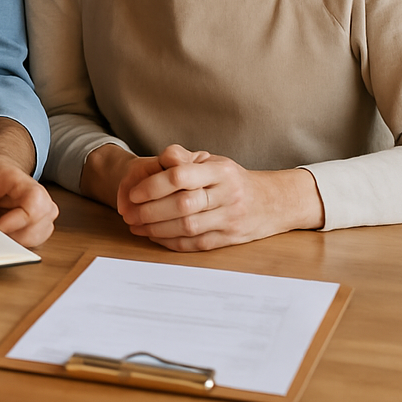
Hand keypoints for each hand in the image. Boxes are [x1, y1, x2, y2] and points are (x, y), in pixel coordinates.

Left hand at [0, 154, 57, 246]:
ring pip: (35, 239)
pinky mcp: (36, 231)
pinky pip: (30, 245)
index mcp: (24, 184)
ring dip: (11, 241)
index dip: (21, 218)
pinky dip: (12, 245)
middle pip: (38, 226)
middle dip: (11, 235)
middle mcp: (40, 202)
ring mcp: (41, 219)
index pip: (36, 202)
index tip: (0, 226)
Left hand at [117, 144, 323, 250]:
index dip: (152, 186)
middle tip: (128, 214)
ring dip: (156, 229)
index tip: (134, 193)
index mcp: (220, 171)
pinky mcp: (229, 239)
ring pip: (187, 227)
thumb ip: (184, 158)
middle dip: (149, 211)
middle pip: (182, 205)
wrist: (273, 202)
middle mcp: (227, 195)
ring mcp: (230, 219)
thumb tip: (163, 157)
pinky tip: (154, 236)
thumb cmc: (232, 179)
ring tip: (136, 226)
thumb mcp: (212, 160)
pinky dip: (171, 242)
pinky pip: (195, 244)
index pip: (180, 176)